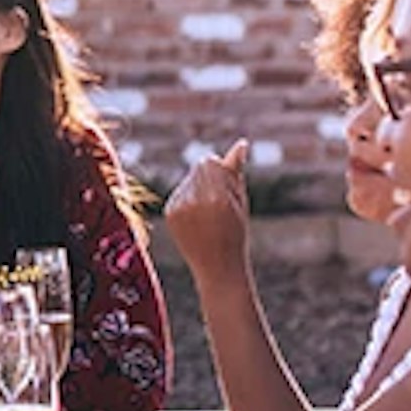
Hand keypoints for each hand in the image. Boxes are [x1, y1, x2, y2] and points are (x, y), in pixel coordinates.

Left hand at [161, 140, 252, 282]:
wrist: (217, 266)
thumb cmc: (236, 233)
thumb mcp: (241, 202)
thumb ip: (236, 172)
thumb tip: (241, 144)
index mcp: (217, 197)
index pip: (209, 162)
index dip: (221, 170)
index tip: (228, 186)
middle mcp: (195, 200)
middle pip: (197, 167)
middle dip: (210, 177)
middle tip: (221, 200)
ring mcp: (179, 207)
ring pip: (188, 179)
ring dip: (199, 187)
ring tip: (209, 212)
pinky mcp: (169, 213)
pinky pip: (179, 193)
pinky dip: (188, 199)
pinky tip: (197, 218)